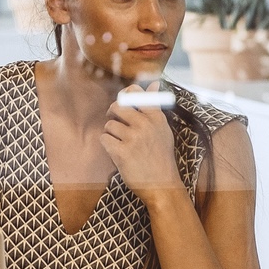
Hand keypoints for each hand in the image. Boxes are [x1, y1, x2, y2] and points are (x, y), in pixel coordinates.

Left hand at [101, 84, 184, 200]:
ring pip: (109, 125)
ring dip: (111, 134)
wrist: (162, 185)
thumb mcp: (163, 129)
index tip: (124, 104)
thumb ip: (155, 106)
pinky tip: (117, 152)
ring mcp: (134, 139)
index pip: (136, 94)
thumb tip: (155, 83)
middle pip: (118, 106)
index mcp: (156, 118)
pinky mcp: (122, 152)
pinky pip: (104, 139)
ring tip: (120, 143)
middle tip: (115, 122)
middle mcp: (145, 125)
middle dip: (113, 114)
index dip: (125, 96)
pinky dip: (107, 146)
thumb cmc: (161, 157)